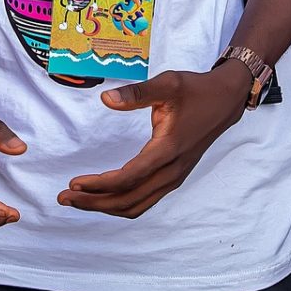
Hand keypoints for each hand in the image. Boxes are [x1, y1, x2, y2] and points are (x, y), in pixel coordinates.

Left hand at [58, 63, 248, 218]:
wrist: (225, 101)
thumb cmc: (196, 90)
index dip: (99, 184)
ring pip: (136, 205)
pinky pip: (144, 200)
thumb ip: (136, 93)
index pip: (128, 178)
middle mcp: (172, 170)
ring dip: (106, 207)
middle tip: (64, 198)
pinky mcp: (174, 177)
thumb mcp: (168, 83)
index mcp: (168, 149)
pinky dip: (121, 203)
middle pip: (128, 199)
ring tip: (78, 200)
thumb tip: (106, 99)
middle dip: (94, 203)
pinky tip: (103, 196)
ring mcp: (174, 178)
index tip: (74, 183)